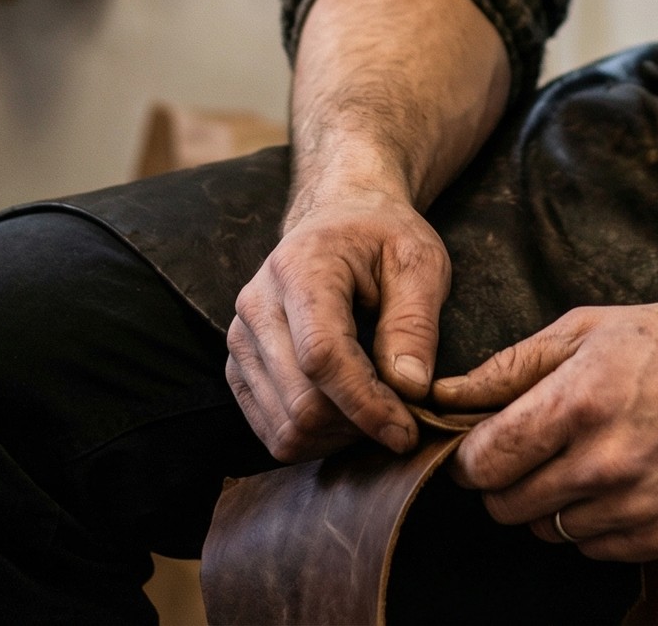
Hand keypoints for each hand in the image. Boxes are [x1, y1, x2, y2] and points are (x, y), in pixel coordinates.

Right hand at [226, 185, 450, 461]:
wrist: (338, 220)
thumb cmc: (382, 239)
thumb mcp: (419, 262)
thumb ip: (414, 323)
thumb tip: (410, 388)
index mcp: (301, 268)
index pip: (321, 356)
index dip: (365, 403)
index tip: (407, 431)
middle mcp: (257, 305)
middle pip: (300, 402)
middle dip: (358, 424)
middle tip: (402, 416)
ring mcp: (240, 339)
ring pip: (285, 427)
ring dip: (337, 436)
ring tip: (376, 409)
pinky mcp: (238, 366)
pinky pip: (271, 431)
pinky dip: (314, 438)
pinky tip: (346, 412)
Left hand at [440, 298, 657, 561]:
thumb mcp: (587, 328)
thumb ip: (511, 366)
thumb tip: (447, 394)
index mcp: (579, 402)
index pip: (485, 462)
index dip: (471, 457)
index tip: (481, 447)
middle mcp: (605, 462)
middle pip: (507, 506)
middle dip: (506, 481)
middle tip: (534, 449)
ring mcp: (637, 506)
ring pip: (548, 532)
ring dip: (551, 502)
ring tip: (586, 458)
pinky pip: (593, 549)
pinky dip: (592, 522)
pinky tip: (618, 479)